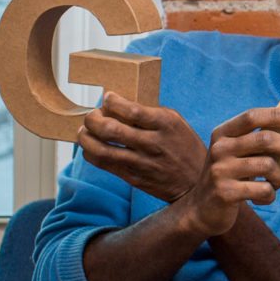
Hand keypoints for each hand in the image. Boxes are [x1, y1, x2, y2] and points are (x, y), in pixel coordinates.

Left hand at [77, 92, 208, 202]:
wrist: (195, 182)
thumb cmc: (184, 147)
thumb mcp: (176, 123)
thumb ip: (150, 113)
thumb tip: (118, 105)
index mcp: (165, 124)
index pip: (131, 110)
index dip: (112, 102)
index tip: (107, 98)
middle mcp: (152, 143)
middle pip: (110, 129)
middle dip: (93, 119)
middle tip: (91, 115)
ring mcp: (141, 163)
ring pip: (102, 150)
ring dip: (85, 138)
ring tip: (83, 131)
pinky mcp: (133, 178)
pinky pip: (104, 164)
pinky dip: (91, 153)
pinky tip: (90, 147)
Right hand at [174, 108, 279, 239]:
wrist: (201, 210)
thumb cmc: (230, 177)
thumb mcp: (238, 154)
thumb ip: (259, 142)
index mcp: (223, 134)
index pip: (252, 116)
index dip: (278, 115)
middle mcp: (220, 149)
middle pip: (265, 139)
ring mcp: (220, 170)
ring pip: (268, 166)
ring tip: (275, 184)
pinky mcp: (225, 193)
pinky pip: (264, 190)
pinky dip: (271, 195)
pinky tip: (262, 199)